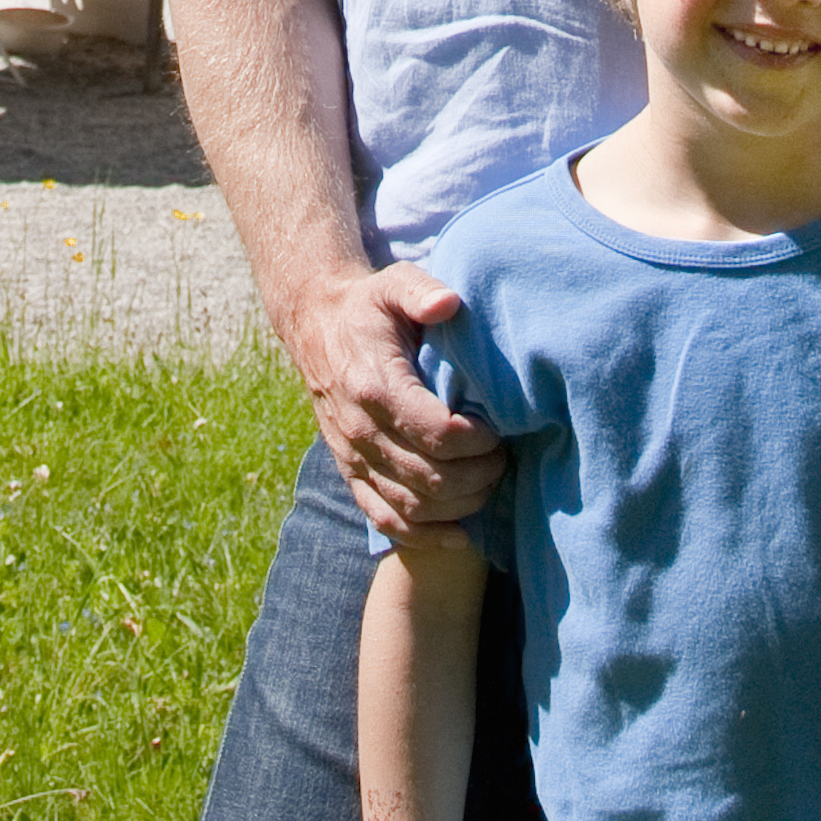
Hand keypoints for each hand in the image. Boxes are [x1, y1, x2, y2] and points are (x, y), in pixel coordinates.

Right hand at [278, 260, 507, 536]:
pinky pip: (385, 519)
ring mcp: (353, 457)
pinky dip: (423, 536)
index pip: (435, 433)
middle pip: (429, 477)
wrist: (316, 329)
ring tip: (489, 483)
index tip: (499, 430)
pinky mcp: (351, 473)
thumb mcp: (393, 285)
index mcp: (374, 386)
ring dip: (459, 505)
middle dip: (477, 475)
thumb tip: (449, 304)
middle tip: (503, 458)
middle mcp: (360, 430)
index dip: (476, 441)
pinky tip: (458, 534)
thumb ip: (422, 292)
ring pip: (412, 505)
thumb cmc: (369, 308)